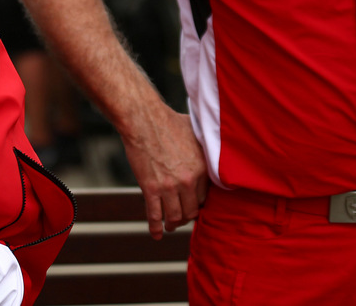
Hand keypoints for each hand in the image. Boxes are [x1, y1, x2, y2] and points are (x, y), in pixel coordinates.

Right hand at [121, 109, 207, 238]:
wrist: (144, 120)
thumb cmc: (170, 122)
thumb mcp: (196, 134)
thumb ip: (204, 147)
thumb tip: (212, 146)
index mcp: (202, 168)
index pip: (205, 198)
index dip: (199, 203)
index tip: (194, 206)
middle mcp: (188, 181)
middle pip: (191, 211)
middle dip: (187, 217)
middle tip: (183, 218)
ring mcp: (169, 187)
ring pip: (175, 217)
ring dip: (173, 224)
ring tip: (171, 225)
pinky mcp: (150, 189)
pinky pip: (154, 215)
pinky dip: (156, 228)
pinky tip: (157, 235)